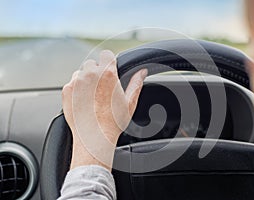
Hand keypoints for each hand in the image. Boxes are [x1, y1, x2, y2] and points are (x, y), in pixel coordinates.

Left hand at [62, 50, 146, 169]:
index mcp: (107, 74)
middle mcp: (90, 74)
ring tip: (92, 96)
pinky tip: (84, 101)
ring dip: (85, 79)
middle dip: (97, 71)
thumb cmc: (113, 122)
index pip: (106, 54)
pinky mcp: (66, 90)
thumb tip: (142, 72)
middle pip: (92, 63)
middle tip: (102, 87)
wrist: (93, 137)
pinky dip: (76, 89)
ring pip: (80, 72)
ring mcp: (76, 82)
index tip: (110, 70)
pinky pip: (72, 83)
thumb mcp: (130, 102)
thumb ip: (136, 83)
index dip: (109, 62)